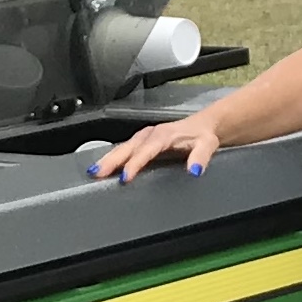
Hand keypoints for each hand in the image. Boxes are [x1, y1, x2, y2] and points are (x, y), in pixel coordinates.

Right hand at [90, 114, 220, 182]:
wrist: (204, 125)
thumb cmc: (203, 136)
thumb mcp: (207, 145)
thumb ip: (200, 157)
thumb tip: (194, 171)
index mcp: (163, 135)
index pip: (145, 151)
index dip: (134, 164)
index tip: (125, 176)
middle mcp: (151, 134)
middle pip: (127, 148)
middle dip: (111, 160)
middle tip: (97, 173)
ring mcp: (144, 137)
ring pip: (122, 148)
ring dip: (108, 159)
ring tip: (94, 171)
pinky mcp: (142, 141)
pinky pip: (124, 148)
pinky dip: (112, 157)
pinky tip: (104, 165)